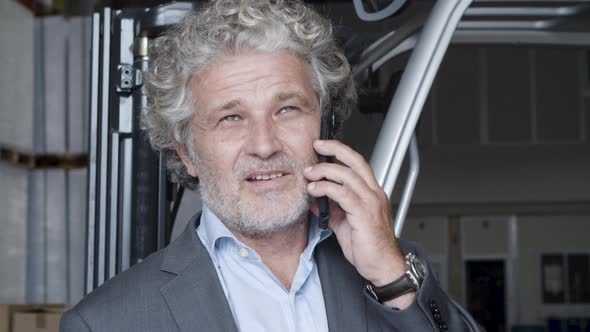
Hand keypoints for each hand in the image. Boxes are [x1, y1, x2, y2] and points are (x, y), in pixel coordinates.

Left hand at [305, 140, 415, 307]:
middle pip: (356, 161)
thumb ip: (330, 209)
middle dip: (335, 149)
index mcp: (372, 194)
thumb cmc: (368, 247)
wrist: (383, 267)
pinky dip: (326, 188)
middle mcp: (374, 194)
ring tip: (309, 173)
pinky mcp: (364, 214)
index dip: (341, 152)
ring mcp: (371, 203)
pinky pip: (343, 194)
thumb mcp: (343, 223)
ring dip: (325, 171)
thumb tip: (313, 200)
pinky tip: (314, 190)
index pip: (357, 164)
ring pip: (348, 175)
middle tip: (317, 146)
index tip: (323, 147)